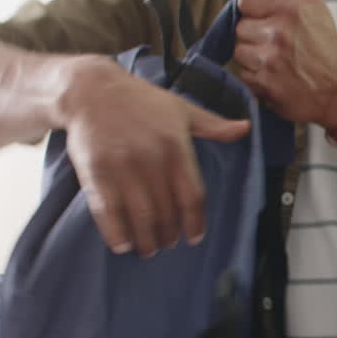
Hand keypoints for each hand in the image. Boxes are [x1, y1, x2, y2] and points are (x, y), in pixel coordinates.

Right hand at [58, 55, 249, 256]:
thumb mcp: (181, 108)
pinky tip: (122, 244)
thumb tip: (246, 128)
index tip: (195, 237)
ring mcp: (122, 168)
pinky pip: (107, 212)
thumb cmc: (139, 100)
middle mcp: (151, 159)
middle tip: (168, 242)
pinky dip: (116, 233)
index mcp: (175, 146)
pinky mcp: (96, 173)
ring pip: (140, 218)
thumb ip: (213, 125)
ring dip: (146, 241)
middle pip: (166, 213)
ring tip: (148, 248)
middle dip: (168, 235)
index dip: (195, 222)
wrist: (90, 89)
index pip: (192, 196)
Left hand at [234, 0, 336, 128]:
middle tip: (271, 43)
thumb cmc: (328, 54)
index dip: (250, 9)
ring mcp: (267, 61)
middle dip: (253, 35)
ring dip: (252, 57)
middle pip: (240, 27)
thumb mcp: (317, 13)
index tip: (255, 16)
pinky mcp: (263, 84)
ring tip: (272, 61)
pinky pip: (244, 75)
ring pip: (239, 52)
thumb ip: (287, 3)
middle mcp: (277, 34)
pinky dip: (255, 77)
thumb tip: (262, 4)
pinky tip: (273, 76)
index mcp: (290, 12)